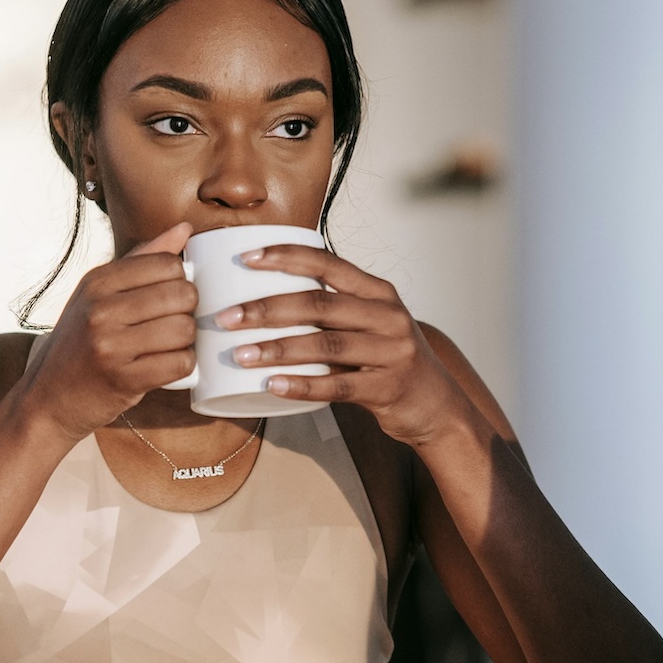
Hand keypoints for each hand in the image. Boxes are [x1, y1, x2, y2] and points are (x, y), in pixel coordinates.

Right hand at [21, 222, 196, 442]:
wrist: (47, 398)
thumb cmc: (80, 342)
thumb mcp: (99, 294)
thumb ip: (143, 260)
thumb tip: (184, 229)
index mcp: (97, 282)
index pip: (167, 264)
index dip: (181, 281)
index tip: (172, 298)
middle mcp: (101, 309)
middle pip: (182, 294)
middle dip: (189, 311)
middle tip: (175, 324)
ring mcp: (110, 345)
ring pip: (184, 329)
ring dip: (187, 341)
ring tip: (170, 346)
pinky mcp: (123, 379)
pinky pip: (180, 364)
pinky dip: (183, 366)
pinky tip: (168, 366)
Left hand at [216, 244, 473, 445]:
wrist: (436, 405)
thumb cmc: (389, 360)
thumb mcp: (370, 323)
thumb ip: (332, 310)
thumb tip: (266, 300)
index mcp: (378, 292)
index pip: (327, 263)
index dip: (286, 257)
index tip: (247, 259)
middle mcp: (388, 316)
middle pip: (319, 304)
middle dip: (267, 309)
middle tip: (226, 318)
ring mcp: (391, 352)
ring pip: (325, 345)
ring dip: (277, 349)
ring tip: (240, 354)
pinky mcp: (387, 388)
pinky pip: (337, 387)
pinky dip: (302, 385)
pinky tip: (272, 385)